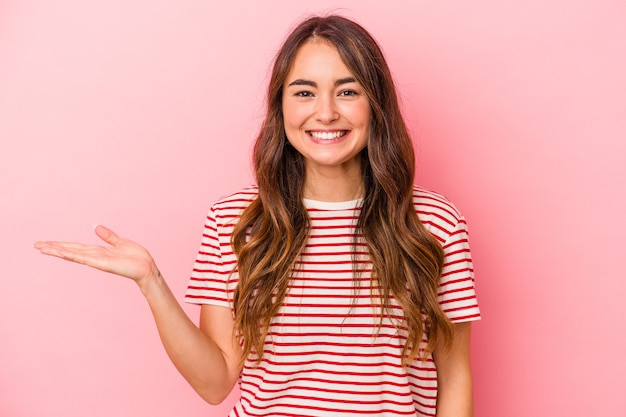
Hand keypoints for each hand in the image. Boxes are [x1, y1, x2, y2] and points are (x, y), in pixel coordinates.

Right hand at [34, 225, 159, 288]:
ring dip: (58, 251)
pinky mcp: (102, 264)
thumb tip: (96, 227)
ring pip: (73, 254)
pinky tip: (61, 252)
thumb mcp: (120, 242)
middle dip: (53, 248)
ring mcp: (97, 261)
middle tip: (36, 245)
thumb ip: (108, 236)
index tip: (47, 243)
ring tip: (42, 248)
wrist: (147, 268)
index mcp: (98, 252)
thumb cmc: (136, 258)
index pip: (75, 247)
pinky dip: (72, 255)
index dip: (61, 244)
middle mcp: (94, 256)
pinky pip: (85, 258)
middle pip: (70, 250)